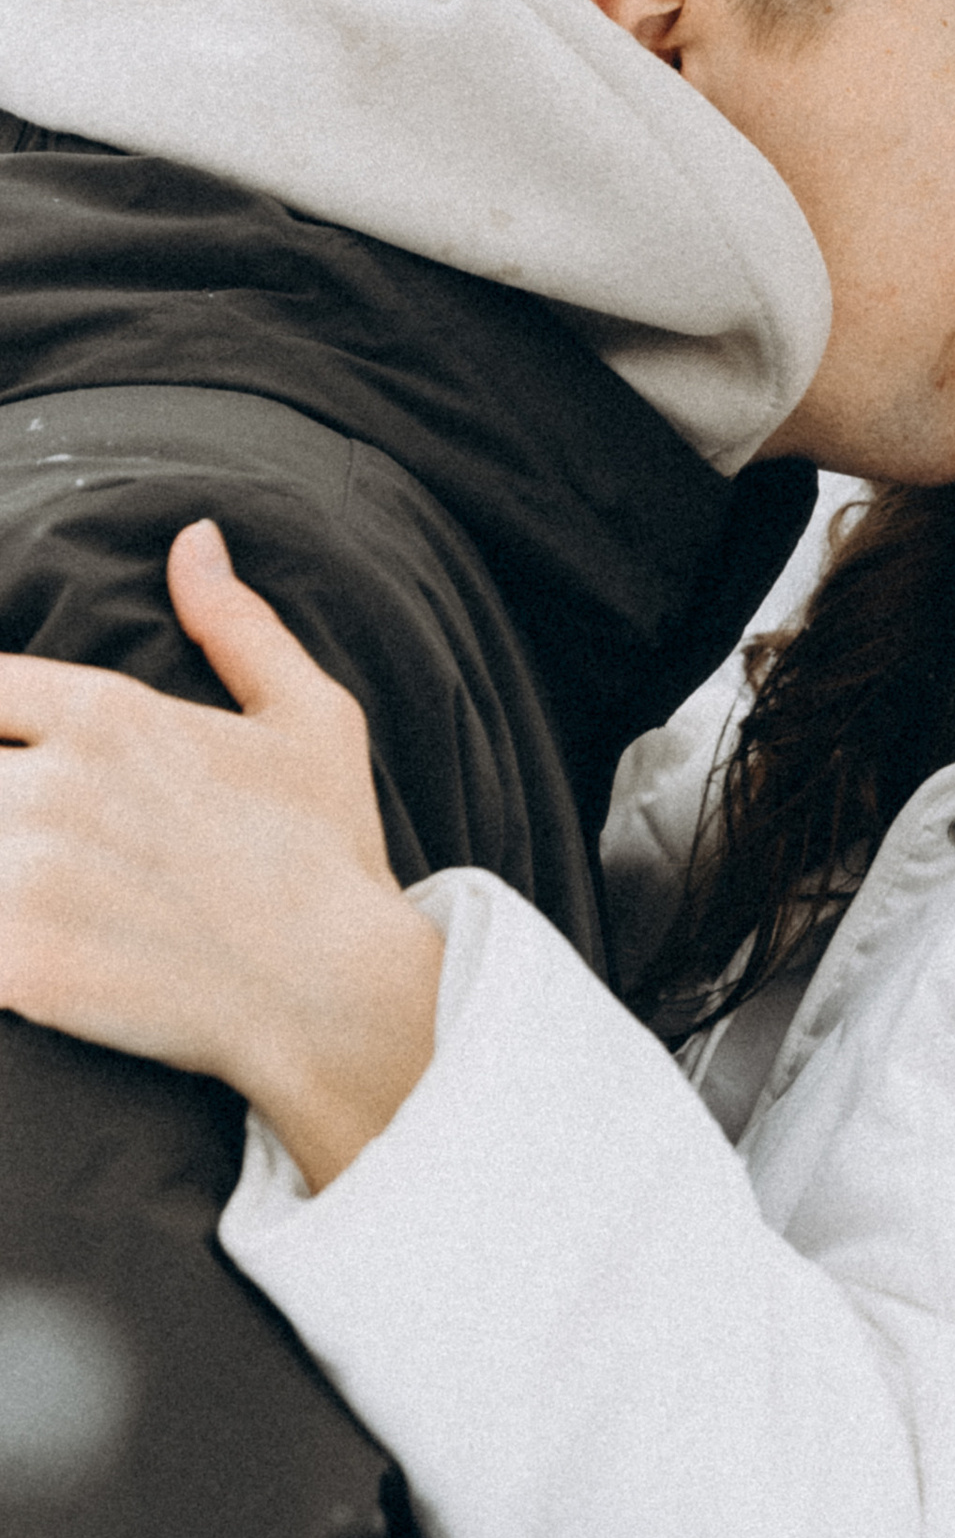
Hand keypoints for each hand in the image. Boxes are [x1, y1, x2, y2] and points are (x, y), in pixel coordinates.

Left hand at [0, 521, 444, 1185]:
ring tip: (25, 893)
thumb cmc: (327, 858)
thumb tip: (194, 538)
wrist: (339, 999)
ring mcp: (28, 877)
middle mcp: (55, 784)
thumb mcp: (311, 719)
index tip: (14, 758)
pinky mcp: (18, 966)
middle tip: (23, 835)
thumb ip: (238, 626)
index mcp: (106, 713)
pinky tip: (21, 950)